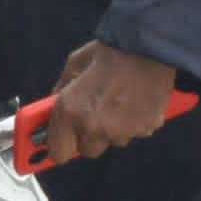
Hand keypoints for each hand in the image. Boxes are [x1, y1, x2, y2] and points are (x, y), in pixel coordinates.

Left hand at [26, 41, 187, 168]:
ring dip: (113, 129)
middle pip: (87, 150)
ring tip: (119, 101)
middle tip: (94, 114)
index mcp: (70, 112)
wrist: (148, 46)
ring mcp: (121, 131)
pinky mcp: (145, 129)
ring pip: (113, 141)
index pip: (58, 153)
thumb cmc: (111, 52)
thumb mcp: (74, 65)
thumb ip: (61, 90)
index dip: (61, 146)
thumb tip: (51, 108)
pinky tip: (135, 101)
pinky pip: (135, 133)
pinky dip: (135, 122)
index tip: (63, 141)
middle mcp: (94, 126)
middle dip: (88, 136)